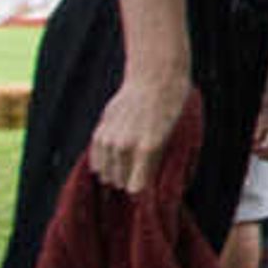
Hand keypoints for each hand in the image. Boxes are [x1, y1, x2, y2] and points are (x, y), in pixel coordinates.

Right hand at [85, 67, 191, 196]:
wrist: (154, 79)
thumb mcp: (171, 136)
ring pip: (106, 173)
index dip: (142, 188)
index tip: (146, 186)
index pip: (136, 187)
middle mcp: (125, 146)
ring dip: (114, 174)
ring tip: (123, 171)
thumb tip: (144, 181)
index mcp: (147, 149)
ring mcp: (110, 139)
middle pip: (121, 181)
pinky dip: (101, 164)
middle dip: (129, 182)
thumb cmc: (170, 107)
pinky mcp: (100, 132)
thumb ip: (155, 160)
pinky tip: (107, 165)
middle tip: (136, 178)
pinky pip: (96, 158)